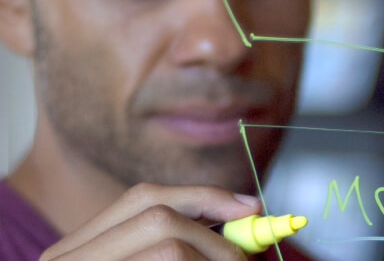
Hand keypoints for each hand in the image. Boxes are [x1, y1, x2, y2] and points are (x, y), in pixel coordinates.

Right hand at [40, 183, 261, 259]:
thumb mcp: (152, 260)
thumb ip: (183, 241)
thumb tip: (248, 210)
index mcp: (76, 249)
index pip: (145, 198)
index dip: (204, 197)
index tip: (250, 207)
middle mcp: (65, 260)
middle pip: (157, 215)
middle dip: (215, 235)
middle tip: (246, 258)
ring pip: (169, 248)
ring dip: (216, 258)